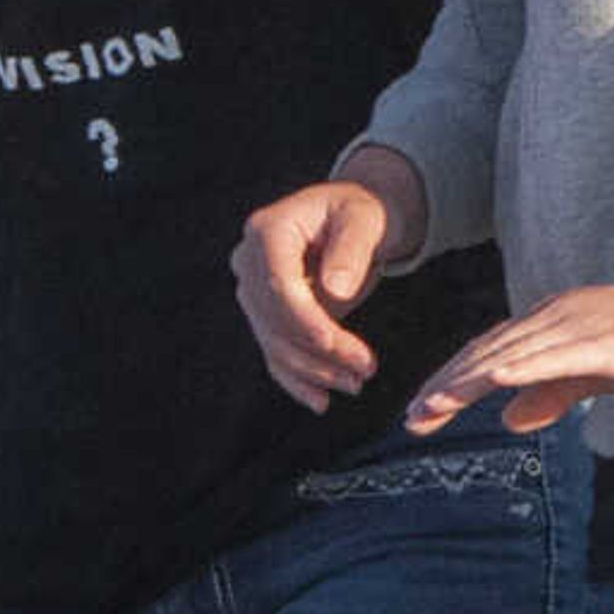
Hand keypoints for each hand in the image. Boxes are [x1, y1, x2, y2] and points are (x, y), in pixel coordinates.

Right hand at [232, 150, 425, 409]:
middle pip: (274, 318)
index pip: (278, 284)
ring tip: (355, 384)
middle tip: (364, 370)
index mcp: (268, 230)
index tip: (336, 344)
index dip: (305, 319)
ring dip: (313, 370)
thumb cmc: (359, 213)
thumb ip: (351, 249)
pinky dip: (296, 379)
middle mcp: (249, 260)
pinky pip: (273, 352)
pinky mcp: (264, 315)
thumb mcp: (365, 219)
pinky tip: (320, 400)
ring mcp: (252, 290)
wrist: (349, 221)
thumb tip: (334, 290)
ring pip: (274, 341)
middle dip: (318, 351)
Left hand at [401, 261, 613, 436]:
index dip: (450, 382)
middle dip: (444, 387)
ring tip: (430, 407)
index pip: (487, 354)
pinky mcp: (603, 339)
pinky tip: (491, 381)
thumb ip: (553, 392)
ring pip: (508, 354)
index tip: (420, 413)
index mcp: (549, 327)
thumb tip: (508, 420)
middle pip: (485, 353)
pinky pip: (553, 355)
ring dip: (465, 382)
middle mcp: (552, 320)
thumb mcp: (598, 372)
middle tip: (409, 420)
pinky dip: (518, 367)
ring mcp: (575, 326)